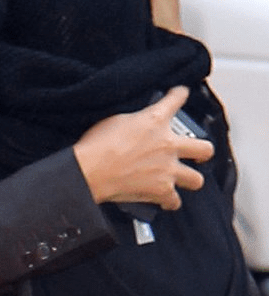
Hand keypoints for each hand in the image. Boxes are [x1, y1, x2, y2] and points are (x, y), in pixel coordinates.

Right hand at [73, 86, 213, 209]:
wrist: (90, 170)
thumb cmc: (97, 144)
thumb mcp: (116, 119)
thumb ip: (135, 122)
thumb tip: (137, 125)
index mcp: (154, 120)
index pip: (175, 100)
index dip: (180, 95)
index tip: (181, 94)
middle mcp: (167, 144)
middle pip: (203, 148)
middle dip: (203, 151)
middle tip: (198, 153)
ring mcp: (168, 169)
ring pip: (196, 179)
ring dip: (190, 179)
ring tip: (183, 178)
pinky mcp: (161, 190)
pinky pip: (174, 201)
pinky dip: (169, 200)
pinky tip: (164, 198)